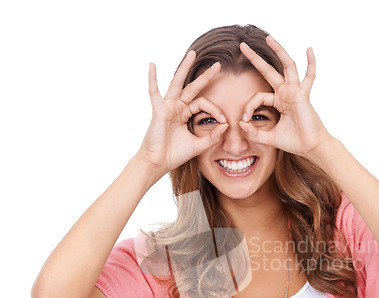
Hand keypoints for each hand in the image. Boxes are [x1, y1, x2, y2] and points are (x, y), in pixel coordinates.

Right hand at [135, 51, 228, 176]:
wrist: (158, 163)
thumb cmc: (174, 155)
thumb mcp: (198, 146)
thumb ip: (212, 137)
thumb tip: (226, 126)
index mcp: (185, 114)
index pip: (203, 104)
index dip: (215, 110)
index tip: (224, 121)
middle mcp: (177, 108)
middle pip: (193, 87)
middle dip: (206, 76)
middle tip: (218, 65)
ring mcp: (167, 107)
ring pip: (177, 83)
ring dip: (185, 68)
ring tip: (192, 53)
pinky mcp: (159, 111)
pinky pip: (154, 92)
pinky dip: (152, 79)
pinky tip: (152, 64)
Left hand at [239, 36, 334, 159]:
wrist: (310, 147)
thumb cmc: (294, 142)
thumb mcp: (269, 138)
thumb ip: (254, 133)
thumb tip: (241, 124)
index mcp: (279, 102)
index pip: (258, 97)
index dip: (248, 107)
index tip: (244, 119)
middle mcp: (286, 93)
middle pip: (269, 71)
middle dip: (255, 59)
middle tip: (243, 46)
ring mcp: (295, 92)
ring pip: (287, 66)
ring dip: (278, 50)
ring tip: (268, 38)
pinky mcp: (303, 95)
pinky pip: (309, 77)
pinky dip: (311, 63)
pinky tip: (309, 49)